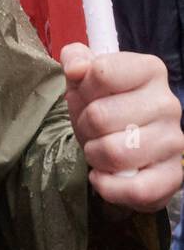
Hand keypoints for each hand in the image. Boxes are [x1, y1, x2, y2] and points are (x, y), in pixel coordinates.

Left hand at [61, 43, 183, 212]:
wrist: (122, 145)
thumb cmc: (103, 105)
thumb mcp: (84, 77)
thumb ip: (75, 60)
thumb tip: (76, 68)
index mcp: (149, 70)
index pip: (102, 72)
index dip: (83, 88)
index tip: (88, 95)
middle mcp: (168, 103)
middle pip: (100, 115)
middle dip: (84, 125)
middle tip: (92, 128)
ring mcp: (174, 141)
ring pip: (114, 152)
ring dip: (94, 154)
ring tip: (99, 148)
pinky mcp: (173, 176)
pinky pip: (136, 189)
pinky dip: (108, 186)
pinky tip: (103, 176)